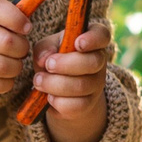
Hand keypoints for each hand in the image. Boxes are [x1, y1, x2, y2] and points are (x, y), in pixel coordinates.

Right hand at [0, 0, 30, 98]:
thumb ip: (4, 14)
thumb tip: (28, 28)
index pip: (1, 11)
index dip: (19, 20)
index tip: (25, 27)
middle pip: (8, 43)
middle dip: (22, 48)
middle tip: (19, 49)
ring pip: (4, 67)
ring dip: (16, 67)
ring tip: (13, 63)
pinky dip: (7, 83)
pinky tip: (4, 76)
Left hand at [32, 19, 113, 141]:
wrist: (58, 88)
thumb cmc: (54, 59)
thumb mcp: (47, 48)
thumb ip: (45, 48)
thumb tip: (45, 59)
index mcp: (92, 40)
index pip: (102, 35)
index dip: (93, 39)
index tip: (78, 43)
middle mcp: (99, 61)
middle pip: (93, 63)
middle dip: (66, 64)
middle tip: (48, 65)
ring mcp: (96, 84)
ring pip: (82, 86)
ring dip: (55, 84)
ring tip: (39, 80)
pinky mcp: (88, 104)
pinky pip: (76, 105)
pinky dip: (58, 101)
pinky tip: (48, 96)